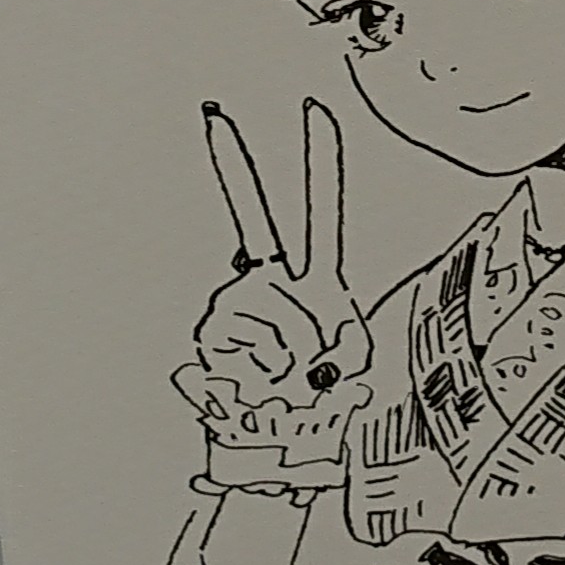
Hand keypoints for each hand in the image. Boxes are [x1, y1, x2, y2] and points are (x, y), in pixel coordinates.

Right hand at [172, 99, 373, 488]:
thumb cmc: (318, 407)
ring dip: (297, 356)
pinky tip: (260, 386)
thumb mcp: (353, 367)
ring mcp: (236, 304)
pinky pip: (252, 345)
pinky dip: (268, 374)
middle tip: (216, 116)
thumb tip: (317, 344)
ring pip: (280, 313)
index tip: (316, 111)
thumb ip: (346, 344)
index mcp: (313, 282)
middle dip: (234, 165)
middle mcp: (268, 281)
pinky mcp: (212, 334)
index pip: (320, 216)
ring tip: (291, 381)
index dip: (321, 165)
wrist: (279, 453)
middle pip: (254, 218)